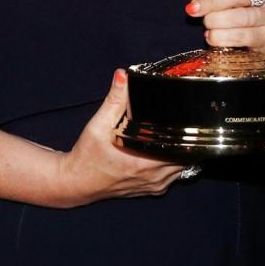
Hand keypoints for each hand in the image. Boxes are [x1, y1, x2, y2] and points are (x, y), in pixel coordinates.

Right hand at [57, 70, 183, 206]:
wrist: (77, 182)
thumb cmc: (87, 156)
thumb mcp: (98, 125)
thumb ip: (114, 100)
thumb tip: (122, 76)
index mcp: (144, 163)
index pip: (182, 149)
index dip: (188, 134)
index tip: (187, 118)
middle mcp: (154, 177)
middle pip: (186, 157)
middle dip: (185, 140)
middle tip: (180, 120)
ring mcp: (155, 186)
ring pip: (181, 168)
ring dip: (180, 152)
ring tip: (174, 133)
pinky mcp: (152, 189)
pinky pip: (173, 176)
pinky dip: (173, 163)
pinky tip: (165, 149)